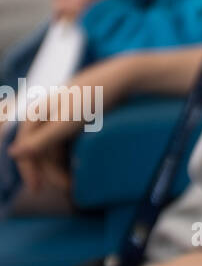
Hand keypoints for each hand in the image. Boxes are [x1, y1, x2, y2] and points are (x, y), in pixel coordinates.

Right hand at [5, 54, 141, 190]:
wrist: (123, 77)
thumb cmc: (93, 96)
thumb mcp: (66, 122)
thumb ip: (40, 140)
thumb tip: (12, 153)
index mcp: (38, 113)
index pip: (24, 146)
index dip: (28, 168)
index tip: (37, 188)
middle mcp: (46, 114)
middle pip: (41, 149)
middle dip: (50, 170)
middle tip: (67, 187)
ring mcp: (62, 116)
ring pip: (55, 147)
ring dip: (61, 165)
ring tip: (74, 181)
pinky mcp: (77, 117)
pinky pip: (67, 141)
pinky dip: (70, 154)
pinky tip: (78, 165)